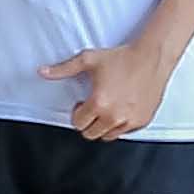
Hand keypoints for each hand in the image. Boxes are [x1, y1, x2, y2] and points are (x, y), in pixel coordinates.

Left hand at [43, 39, 168, 141]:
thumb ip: (63, 69)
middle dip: (88, 121)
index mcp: (99, 103)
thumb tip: (43, 72)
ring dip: (103, 125)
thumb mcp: (88, 60)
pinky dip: (120, 124)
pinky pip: (125, 132)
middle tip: (92, 107)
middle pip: (91, 134)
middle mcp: (115, 116)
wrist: (150, 58)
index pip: (78, 123)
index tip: (81, 104)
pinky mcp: (142, 121)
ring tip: (106, 108)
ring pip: (108, 136)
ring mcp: (130, 121)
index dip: (77, 113)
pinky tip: (120, 108)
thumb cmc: (122, 58)